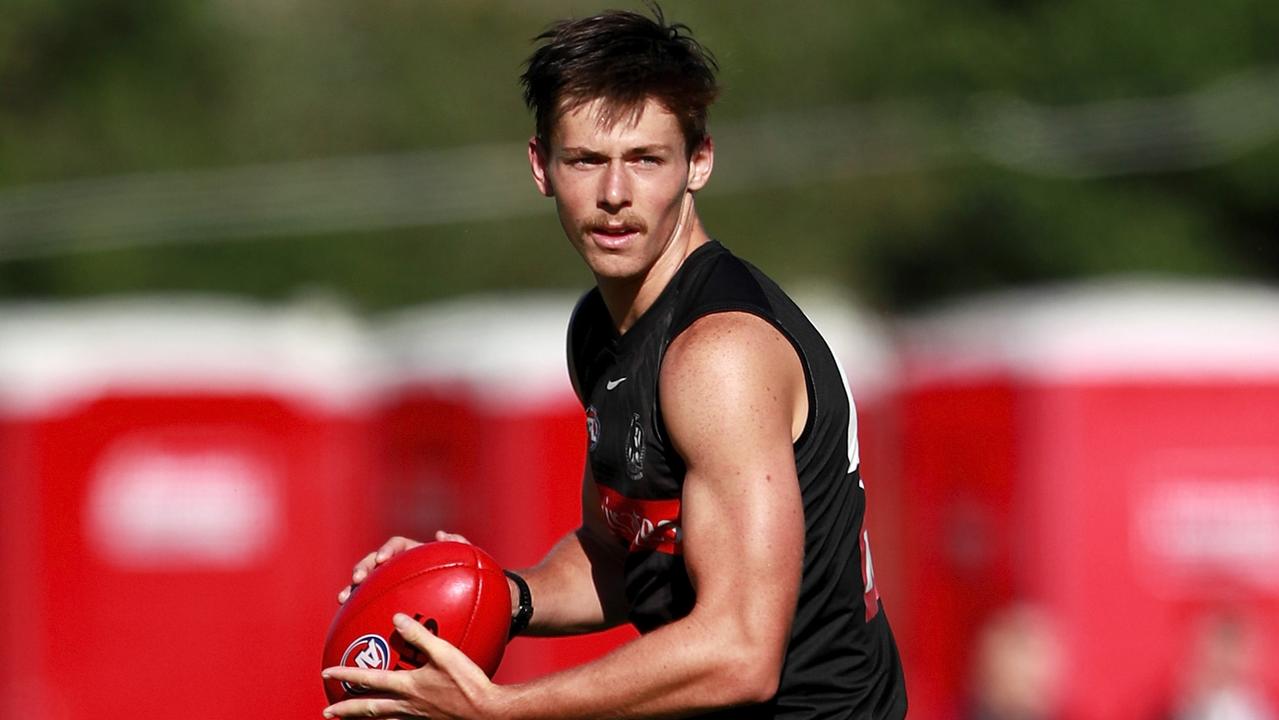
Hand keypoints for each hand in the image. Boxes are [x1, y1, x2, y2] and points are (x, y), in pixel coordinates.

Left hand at [322, 612, 504, 718]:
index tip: (326, 673)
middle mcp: (408, 706)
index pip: (370, 680)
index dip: (346, 676)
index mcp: (408, 687)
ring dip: (364, 719)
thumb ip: (419, 636)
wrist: (487, 712)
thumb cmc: (468, 683)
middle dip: (346, 711)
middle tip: (327, 711)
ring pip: (384, 719)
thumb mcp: (444, 654)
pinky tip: (395, 718)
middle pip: (369, 709)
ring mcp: (418, 717)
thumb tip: (396, 618)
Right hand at [337, 531, 472, 603]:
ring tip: (342, 598)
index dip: (388, 550)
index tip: (383, 560)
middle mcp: (398, 568)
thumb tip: (441, 534)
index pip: (398, 545)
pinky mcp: (384, 604)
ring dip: (351, 587)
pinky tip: (349, 620)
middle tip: (357, 579)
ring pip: (365, 583)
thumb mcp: (470, 562)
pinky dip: (356, 610)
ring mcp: (389, 586)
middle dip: (363, 567)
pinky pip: (367, 605)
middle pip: (374, 562)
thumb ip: (460, 546)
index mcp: (415, 554)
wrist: (464, 607)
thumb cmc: (467, 581)